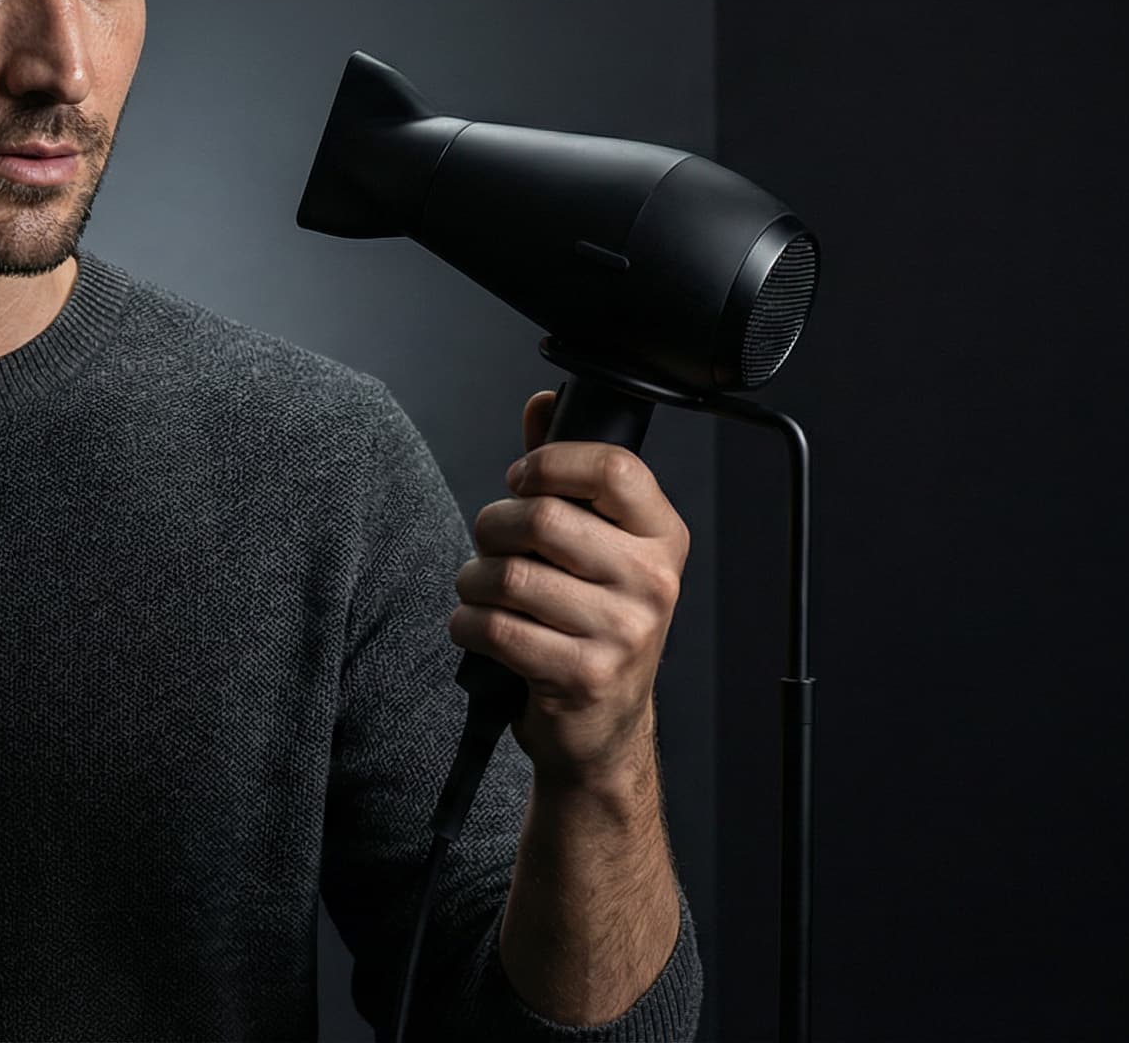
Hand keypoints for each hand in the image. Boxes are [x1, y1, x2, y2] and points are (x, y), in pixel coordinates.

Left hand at [448, 388, 689, 790]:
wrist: (601, 726)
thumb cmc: (589, 622)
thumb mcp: (594, 546)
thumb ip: (567, 475)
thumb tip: (544, 402)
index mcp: (662, 538)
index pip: (613, 467)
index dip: (549, 463)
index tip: (522, 481)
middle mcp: (654, 582)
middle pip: (543, 519)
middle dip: (493, 527)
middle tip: (492, 545)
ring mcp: (624, 632)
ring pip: (510, 575)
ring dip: (473, 581)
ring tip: (482, 591)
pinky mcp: (582, 674)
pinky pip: (494, 627)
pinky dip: (467, 623)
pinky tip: (479, 629)